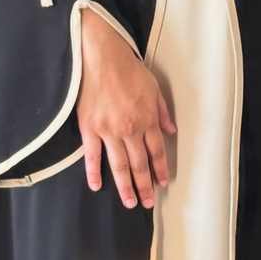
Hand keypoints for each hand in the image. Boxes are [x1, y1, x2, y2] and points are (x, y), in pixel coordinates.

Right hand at [77, 8, 176, 208]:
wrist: (100, 56)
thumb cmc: (128, 68)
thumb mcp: (153, 87)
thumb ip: (163, 111)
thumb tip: (171, 131)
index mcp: (147, 118)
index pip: (157, 151)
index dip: (161, 169)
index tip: (163, 183)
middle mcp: (130, 128)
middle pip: (139, 164)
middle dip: (145, 185)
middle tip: (148, 203)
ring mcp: (108, 130)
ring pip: (119, 165)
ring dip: (125, 187)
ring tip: (130, 202)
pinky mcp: (89, 128)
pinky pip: (92, 156)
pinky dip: (93, 172)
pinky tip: (96, 186)